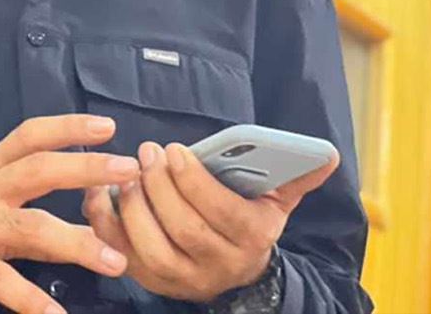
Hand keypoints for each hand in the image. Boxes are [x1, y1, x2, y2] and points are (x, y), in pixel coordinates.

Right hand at [0, 114, 140, 312]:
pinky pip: (2, 281)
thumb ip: (27, 205)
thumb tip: (86, 211)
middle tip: (129, 171)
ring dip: (77, 243)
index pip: (30, 136)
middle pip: (39, 169)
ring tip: (115, 261)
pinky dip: (32, 300)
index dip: (68, 128)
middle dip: (86, 169)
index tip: (107, 126)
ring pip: (31, 226)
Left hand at [81, 140, 337, 302]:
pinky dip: (106, 225)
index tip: (176, 149)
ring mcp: (182, 279)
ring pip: (151, 248)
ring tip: (127, 173)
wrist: (236, 275)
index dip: (194, 182)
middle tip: (147, 152)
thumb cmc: (250, 222)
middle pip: (183, 229)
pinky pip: (121, 256)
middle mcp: (218, 266)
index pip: (221, 213)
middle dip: (160, 188)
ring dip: (133, 207)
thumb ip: (295, 176)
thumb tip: (328, 154)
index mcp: (251, 239)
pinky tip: (102, 194)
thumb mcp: (276, 201)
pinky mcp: (151, 281)